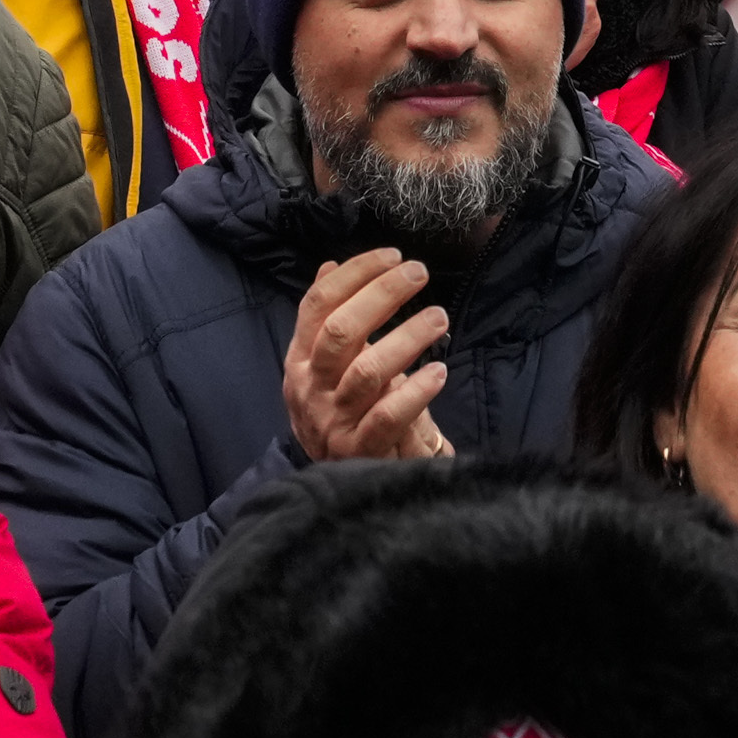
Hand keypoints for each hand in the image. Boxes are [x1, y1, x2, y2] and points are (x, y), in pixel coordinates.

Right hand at [276, 246, 453, 465]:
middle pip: (340, 331)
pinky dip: (415, 391)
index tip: (393, 256)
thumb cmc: (344, 410)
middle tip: (418, 274)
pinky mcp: (358, 450)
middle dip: (382, 294)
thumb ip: (328, 319)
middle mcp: (310, 388)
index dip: (354, 274)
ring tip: (438, 318)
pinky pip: (388, 416)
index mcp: (299, 361)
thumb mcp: (326, 366)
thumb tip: (329, 265)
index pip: (317, 305)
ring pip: (367, 371)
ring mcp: (332, 421)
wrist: (344, 481)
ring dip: (408, 338)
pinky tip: (438, 372)